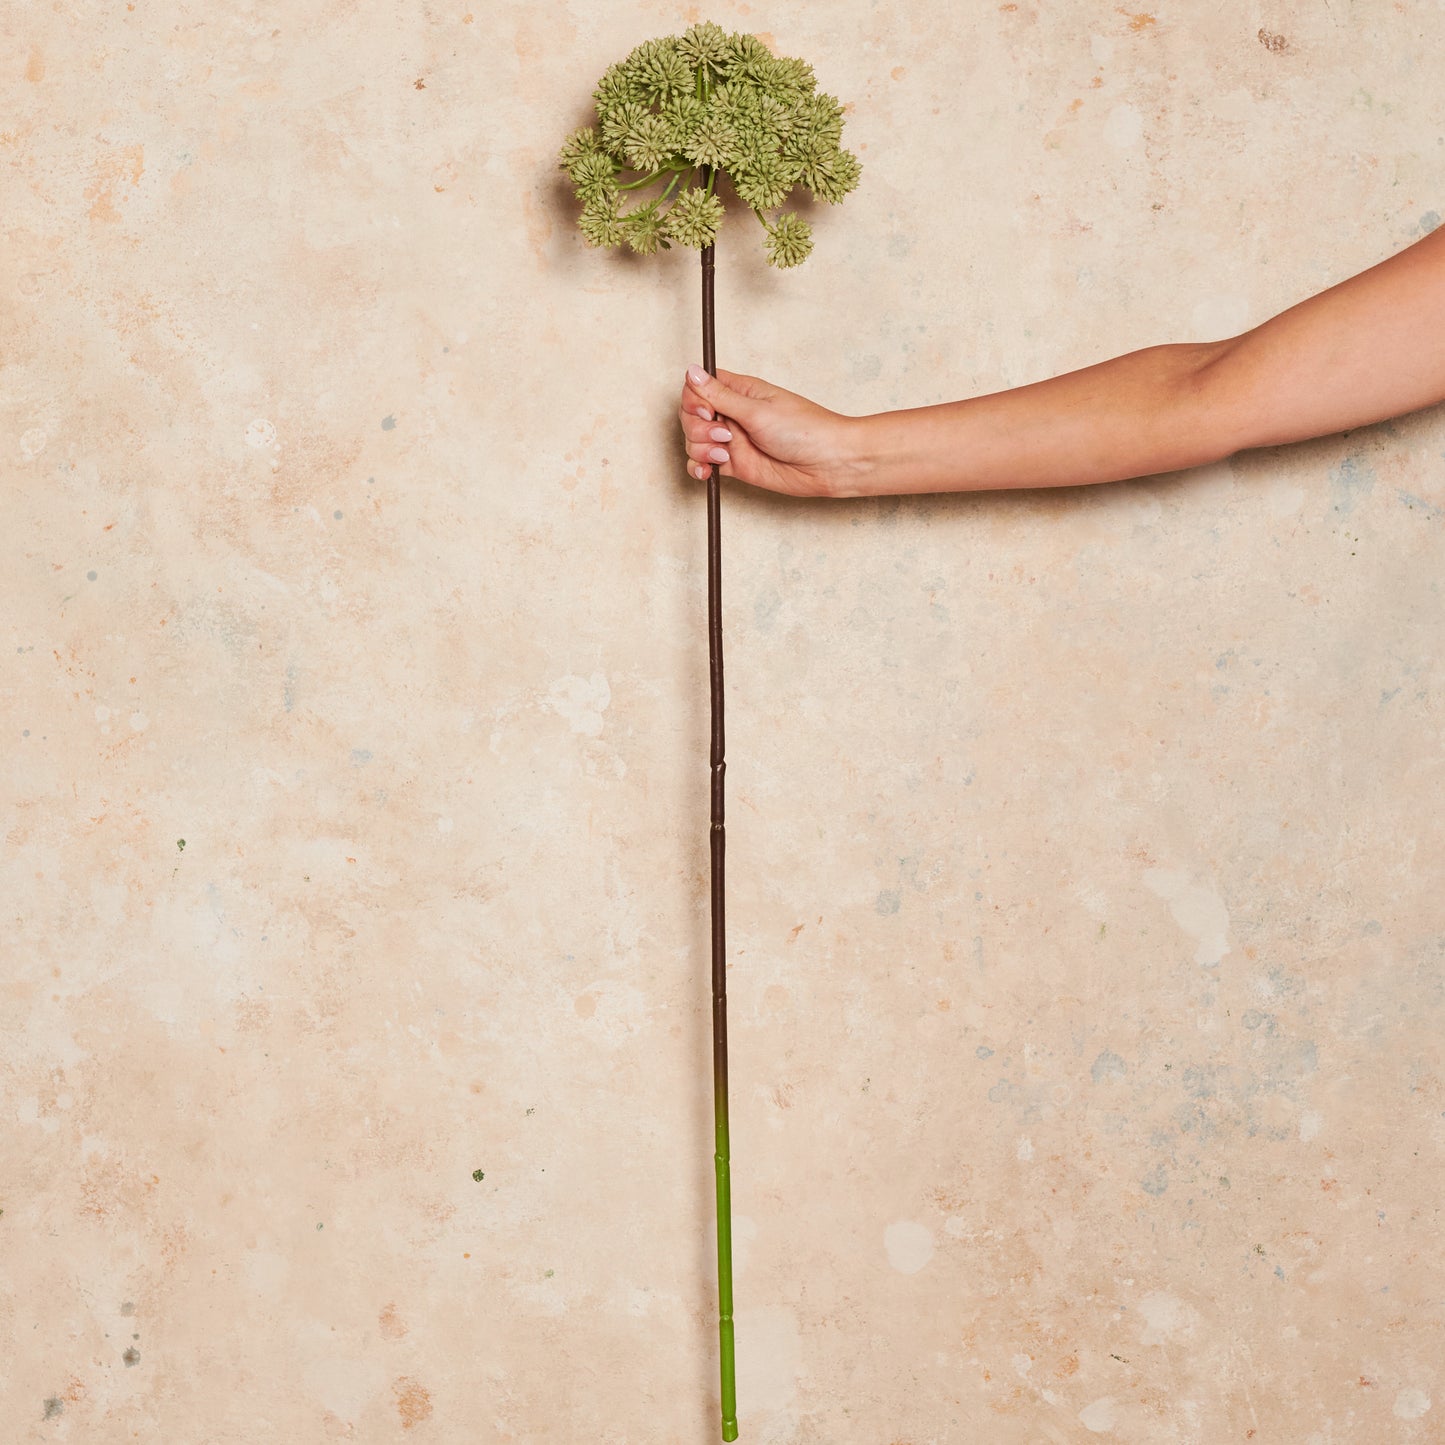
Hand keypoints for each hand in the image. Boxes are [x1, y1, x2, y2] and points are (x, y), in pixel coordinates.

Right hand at [678, 365, 856, 497]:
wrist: (827, 463)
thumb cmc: (805, 430)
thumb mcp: (757, 409)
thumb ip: (720, 395)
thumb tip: (692, 371)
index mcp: (740, 392)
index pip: (698, 387)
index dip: (694, 399)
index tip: (707, 410)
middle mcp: (733, 413)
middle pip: (692, 415)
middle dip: (697, 426)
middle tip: (723, 434)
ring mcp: (733, 440)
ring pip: (695, 440)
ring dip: (700, 448)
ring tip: (724, 454)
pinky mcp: (735, 464)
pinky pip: (704, 464)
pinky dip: (699, 467)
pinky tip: (707, 470)